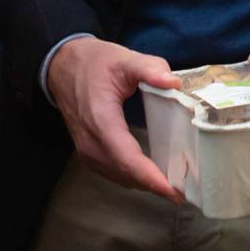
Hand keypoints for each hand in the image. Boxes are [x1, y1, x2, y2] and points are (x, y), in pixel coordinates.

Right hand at [46, 37, 183, 201]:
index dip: (150, 177)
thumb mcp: (123, 59)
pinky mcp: (88, 153)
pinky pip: (113, 173)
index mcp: (101, 120)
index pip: (126, 158)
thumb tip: (174, 83)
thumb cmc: (93, 63)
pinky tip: (153, 175)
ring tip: (175, 185)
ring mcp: (87, 151)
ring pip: (119, 178)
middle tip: (187, 190)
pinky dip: (134, 177)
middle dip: (156, 185)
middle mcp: (91, 142)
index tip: (174, 191)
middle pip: (125, 174)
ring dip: (145, 184)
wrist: (62, 67)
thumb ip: (149, 69)